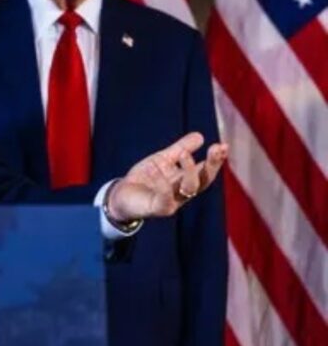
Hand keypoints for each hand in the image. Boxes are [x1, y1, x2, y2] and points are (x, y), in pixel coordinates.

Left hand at [106, 132, 227, 222]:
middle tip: (216, 149)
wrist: (122, 195)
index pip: (206, 171)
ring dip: (188, 170)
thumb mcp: (163, 159)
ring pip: (189, 189)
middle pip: (203, 181)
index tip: (223, 145)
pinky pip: (165, 197)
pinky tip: (155, 167)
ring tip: (183, 153)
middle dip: (211, 165)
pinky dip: (162, 182)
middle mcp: (183, 193)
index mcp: (186, 181)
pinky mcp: (158, 208)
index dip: (216, 160)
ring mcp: (172, 202)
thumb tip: (200, 136)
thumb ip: (181, 148)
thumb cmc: (145, 178)